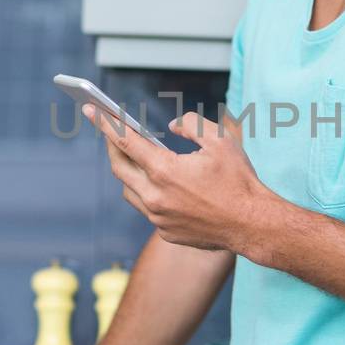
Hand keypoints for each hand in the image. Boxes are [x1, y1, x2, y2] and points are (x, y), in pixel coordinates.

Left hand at [84, 103, 272, 254]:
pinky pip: (148, 210)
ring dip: (129, 173)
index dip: (106, 124)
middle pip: (120, 168)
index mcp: (164, 171)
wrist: (253, 224)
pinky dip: (149, 194)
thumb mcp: (220, 140)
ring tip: (134, 159)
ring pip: (130, 192)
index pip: (125, 142)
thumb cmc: (239, 181)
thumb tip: (174, 126)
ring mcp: (159, 219)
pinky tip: (160, 186)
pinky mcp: (167, 233)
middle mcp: (155, 197)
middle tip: (111, 133)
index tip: (90, 111)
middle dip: (112, 147)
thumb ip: (191, 124)